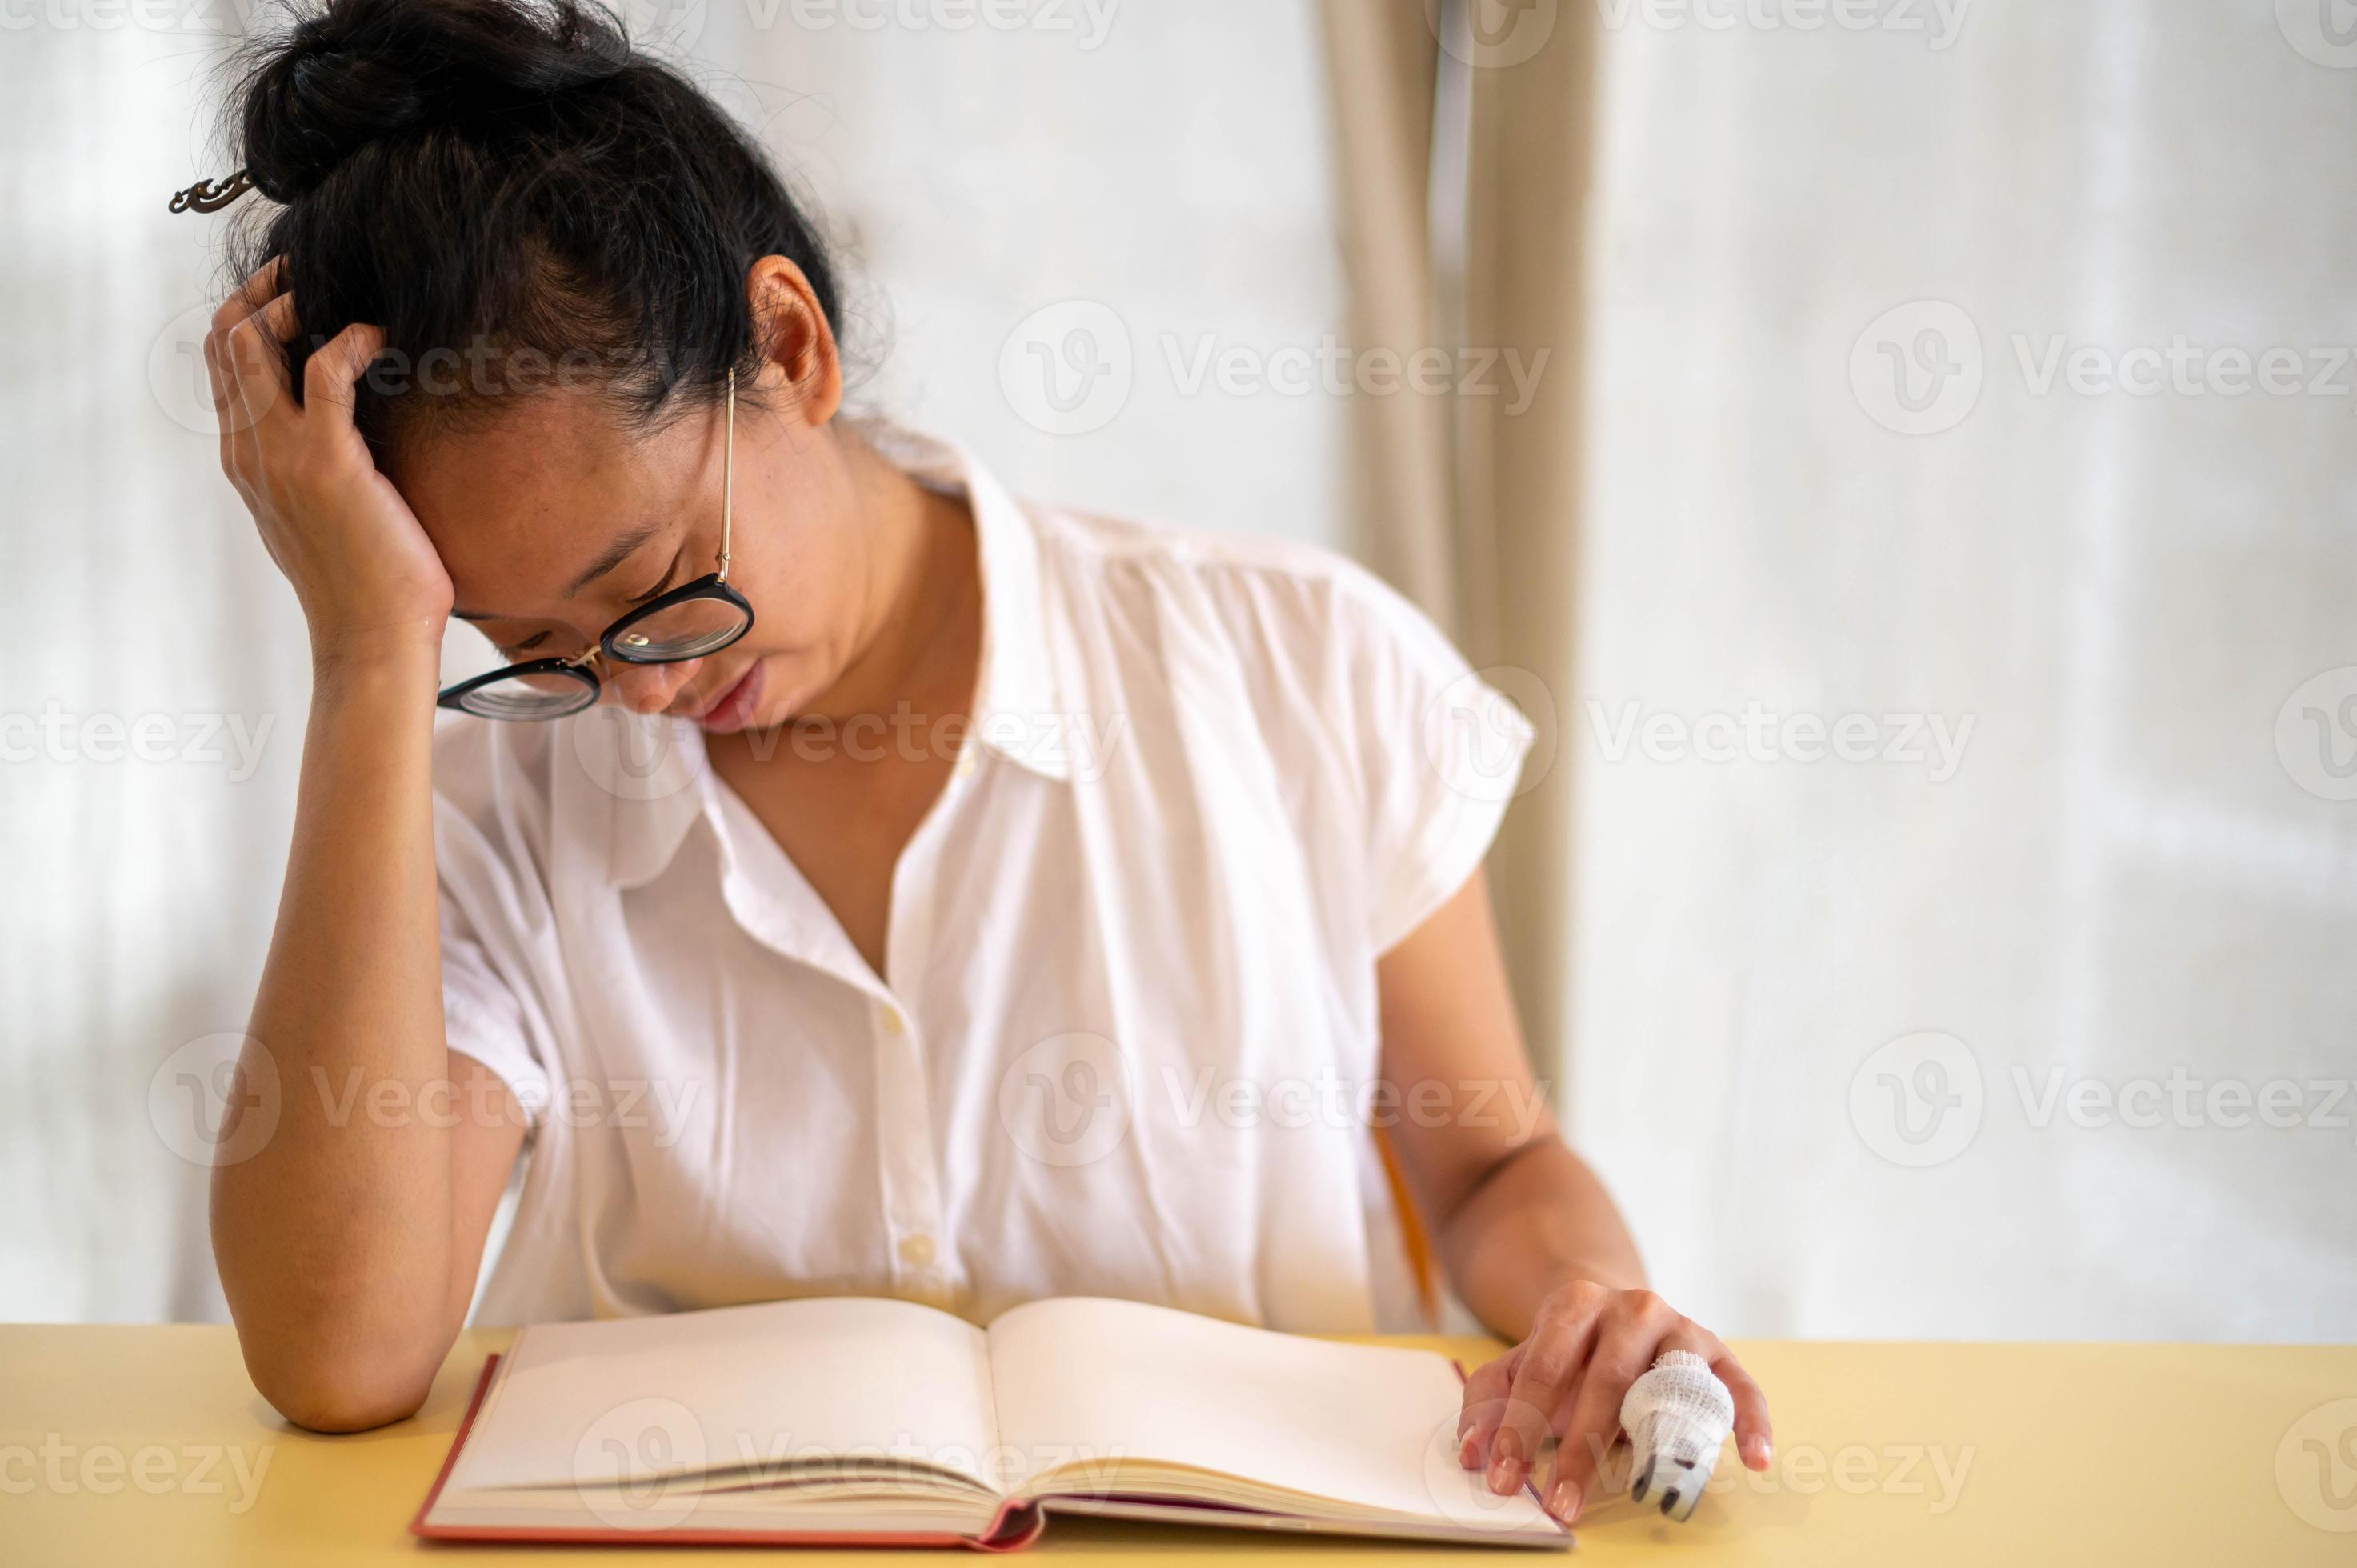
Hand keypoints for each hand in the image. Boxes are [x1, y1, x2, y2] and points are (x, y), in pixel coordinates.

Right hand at [204, 259, 454, 665]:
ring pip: (253, 344)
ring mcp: (281, 456)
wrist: (373, 640)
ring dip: (292, 304)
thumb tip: (344, 434)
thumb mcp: (322, 515)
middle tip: (309, 273)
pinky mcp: (329, 461)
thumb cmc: (365, 585)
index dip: (249, 314)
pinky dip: (352, 340)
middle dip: (262, 291)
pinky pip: (326, 371)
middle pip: (224, 341)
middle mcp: (250, 452)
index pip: (222, 365)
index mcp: (245, 461)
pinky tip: (381, 340)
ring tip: (339, 297)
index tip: (293, 291)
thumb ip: (312, 470)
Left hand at [1456, 1279, 1770, 1524]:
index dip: (1520, 1427)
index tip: (1505, 1480)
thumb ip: (1488, 1403)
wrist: (1617, 1314)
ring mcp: (1680, 1328)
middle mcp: (1632, 1307)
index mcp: (1575, 1304)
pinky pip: (1741, 1386)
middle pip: (1606, 1381)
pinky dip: (1752, 1421)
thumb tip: (1473, 1454)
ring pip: (1670, 1383)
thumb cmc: (1566, 1353)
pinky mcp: (1719, 1353)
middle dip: (1579, 1448)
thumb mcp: (1519, 1364)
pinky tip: (1753, 1459)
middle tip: (1562, 1503)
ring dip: (1659, 1439)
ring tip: (1648, 1487)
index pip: (1543, 1369)